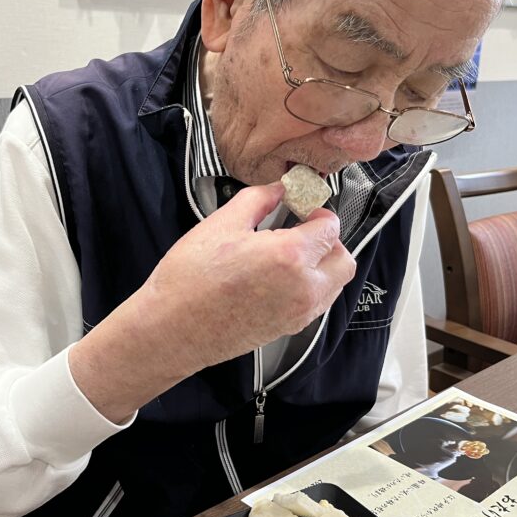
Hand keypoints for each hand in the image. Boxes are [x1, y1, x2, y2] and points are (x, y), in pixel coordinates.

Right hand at [70, 182, 355, 422]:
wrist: (172, 328)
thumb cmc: (190, 279)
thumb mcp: (221, 223)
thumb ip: (258, 198)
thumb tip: (279, 188)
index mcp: (290, 256)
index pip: (330, 228)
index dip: (317, 212)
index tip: (300, 209)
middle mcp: (304, 288)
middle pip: (344, 259)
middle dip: (329, 241)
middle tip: (301, 231)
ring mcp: (300, 313)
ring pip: (335, 284)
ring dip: (322, 265)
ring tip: (287, 255)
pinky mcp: (290, 329)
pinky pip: (318, 303)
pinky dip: (311, 286)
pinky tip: (279, 277)